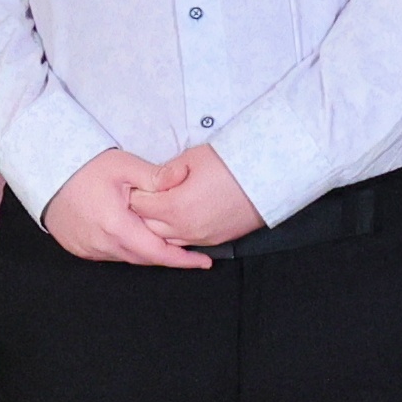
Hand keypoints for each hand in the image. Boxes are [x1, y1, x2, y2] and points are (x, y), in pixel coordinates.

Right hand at [47, 148, 214, 267]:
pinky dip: (127, 249)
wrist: (46, 173)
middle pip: (144, 258)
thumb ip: (156, 176)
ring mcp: (89, 249)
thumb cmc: (84, 168)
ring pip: (128, 258)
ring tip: (164, 239)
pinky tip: (135, 235)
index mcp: (116, 226)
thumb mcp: (124, 165)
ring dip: (146, 252)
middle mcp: (102, 244)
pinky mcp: (80, 249)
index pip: (157, 252)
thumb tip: (183, 176)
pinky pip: (111, 255)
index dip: (183, 260)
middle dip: (168, 256)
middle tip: (190, 251)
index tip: (204, 262)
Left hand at [122, 144, 265, 250]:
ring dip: (158, 226)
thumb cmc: (230, 163)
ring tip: (159, 208)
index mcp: (174, 206)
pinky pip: (185, 242)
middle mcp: (184, 228)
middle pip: (147, 226)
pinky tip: (178, 218)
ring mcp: (200, 237)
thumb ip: (164, 175)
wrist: (268, 176)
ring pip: (165, 239)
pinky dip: (176, 233)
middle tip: (143, 196)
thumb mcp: (190, 160)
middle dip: (142, 212)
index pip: (139, 205)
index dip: (134, 192)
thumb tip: (152, 182)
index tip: (134, 183)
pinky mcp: (214, 240)